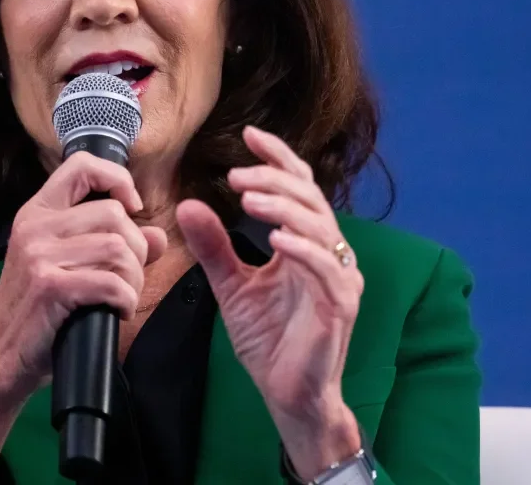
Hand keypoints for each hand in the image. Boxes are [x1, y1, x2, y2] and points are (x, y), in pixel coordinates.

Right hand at [0, 152, 166, 401]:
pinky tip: (118, 312)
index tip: (131, 207)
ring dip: (134, 278)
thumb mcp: (69, 270)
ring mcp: (39, 254)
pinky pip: (112, 283)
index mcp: (36, 214)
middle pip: (113, 214)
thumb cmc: (38, 317)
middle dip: (136, 249)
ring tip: (123, 298)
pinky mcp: (49, 285)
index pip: (81, 166)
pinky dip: (126, 301)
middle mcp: (34, 226)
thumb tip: (158, 236)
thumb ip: (114, 248)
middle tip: (127, 278)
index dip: (116, 179)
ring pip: (118, 248)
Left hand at [178, 126, 363, 479]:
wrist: (288, 394)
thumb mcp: (232, 285)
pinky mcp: (342, 304)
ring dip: (284, 209)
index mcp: (306, 243)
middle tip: (237, 176)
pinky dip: (302, 250)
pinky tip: (276, 240)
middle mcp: (329, 253)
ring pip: (319, 227)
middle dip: (273, 180)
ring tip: (249, 199)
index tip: (250, 136)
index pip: (298, 187)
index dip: (278, 158)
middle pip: (309, 199)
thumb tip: (189, 205)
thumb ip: (214, 246)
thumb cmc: (270, 341)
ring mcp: (340, 277)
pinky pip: (326, 268)